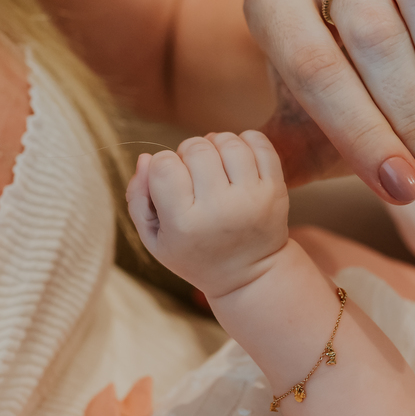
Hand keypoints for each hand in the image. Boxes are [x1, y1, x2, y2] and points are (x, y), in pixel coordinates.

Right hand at [125, 131, 289, 297]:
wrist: (249, 275)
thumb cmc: (194, 254)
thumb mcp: (155, 240)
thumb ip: (139, 199)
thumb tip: (147, 157)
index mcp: (185, 225)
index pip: (163, 166)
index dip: (161, 164)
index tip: (168, 180)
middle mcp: (220, 209)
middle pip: (196, 148)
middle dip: (188, 153)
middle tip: (193, 173)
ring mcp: (252, 198)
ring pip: (228, 142)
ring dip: (216, 144)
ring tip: (215, 163)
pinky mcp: (275, 189)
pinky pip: (259, 142)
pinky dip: (245, 140)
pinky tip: (236, 158)